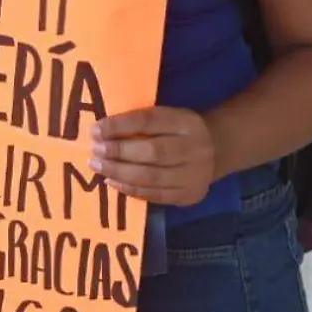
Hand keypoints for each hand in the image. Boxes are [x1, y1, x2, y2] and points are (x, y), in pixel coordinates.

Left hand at [90, 106, 218, 205]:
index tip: (96, 130)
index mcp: (185, 122)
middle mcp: (193, 148)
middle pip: (152, 152)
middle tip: (94, 151)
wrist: (217, 149)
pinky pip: (155, 195)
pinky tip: (112, 182)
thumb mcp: (167, 117)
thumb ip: (141, 122)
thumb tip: (101, 132)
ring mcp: (194, 174)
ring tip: (97, 166)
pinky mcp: (189, 195)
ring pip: (152, 176)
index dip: (120, 126)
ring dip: (119, 172)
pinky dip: (131, 190)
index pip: (149, 121)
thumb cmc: (179, 130)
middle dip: (119, 152)